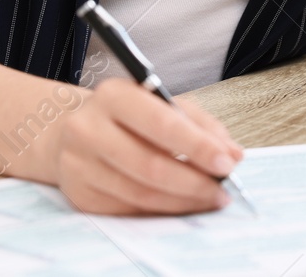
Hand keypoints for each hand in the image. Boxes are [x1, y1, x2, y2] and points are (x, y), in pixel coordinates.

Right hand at [51, 79, 244, 214]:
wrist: (72, 130)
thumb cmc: (127, 115)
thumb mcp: (162, 103)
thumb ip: (200, 124)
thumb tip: (233, 153)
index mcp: (114, 95)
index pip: (162, 124)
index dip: (198, 147)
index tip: (227, 163)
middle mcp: (89, 128)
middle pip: (150, 165)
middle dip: (194, 181)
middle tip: (222, 190)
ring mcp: (79, 164)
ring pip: (140, 193)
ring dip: (182, 201)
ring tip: (209, 199)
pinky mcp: (79, 194)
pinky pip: (128, 209)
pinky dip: (161, 210)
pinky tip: (181, 205)